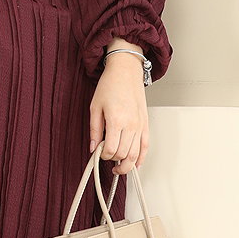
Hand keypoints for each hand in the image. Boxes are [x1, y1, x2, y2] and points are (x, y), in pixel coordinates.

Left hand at [89, 53, 148, 173]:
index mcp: (116, 120)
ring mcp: (140, 125)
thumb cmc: (110, 85)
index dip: (103, 156)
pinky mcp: (145, 124)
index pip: (111, 149)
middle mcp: (131, 124)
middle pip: (124, 154)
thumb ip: (94, 130)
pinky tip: (136, 164)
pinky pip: (146, 146)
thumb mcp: (95, 107)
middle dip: (113, 160)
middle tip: (106, 157)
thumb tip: (93, 147)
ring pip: (136, 154)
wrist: (126, 71)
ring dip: (127, 164)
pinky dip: (141, 158)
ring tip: (118, 166)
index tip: (98, 153)